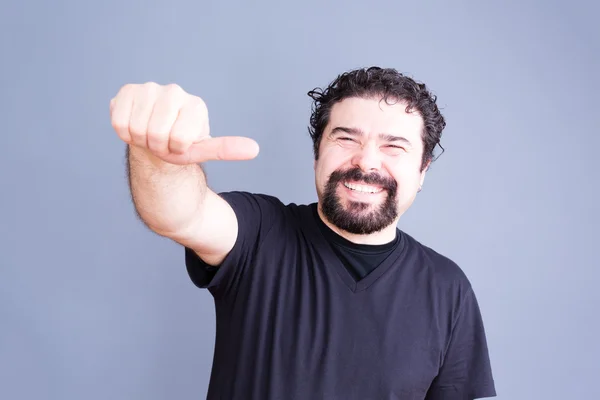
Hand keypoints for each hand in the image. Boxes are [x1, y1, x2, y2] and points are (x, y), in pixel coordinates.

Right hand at [110, 82, 258, 164]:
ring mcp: (150, 88)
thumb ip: (226, 149)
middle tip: (162, 142)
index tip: (179, 145)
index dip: (177, 149)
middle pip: (156, 134)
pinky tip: (135, 126)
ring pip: (136, 129)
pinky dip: (124, 133)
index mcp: (196, 105)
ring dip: (140, 140)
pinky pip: (119, 122)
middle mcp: (174, 91)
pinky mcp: (128, 91)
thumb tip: (255, 149)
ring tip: (149, 135)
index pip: (180, 139)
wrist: (155, 138)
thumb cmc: (180, 145)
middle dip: (157, 146)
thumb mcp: (202, 150)